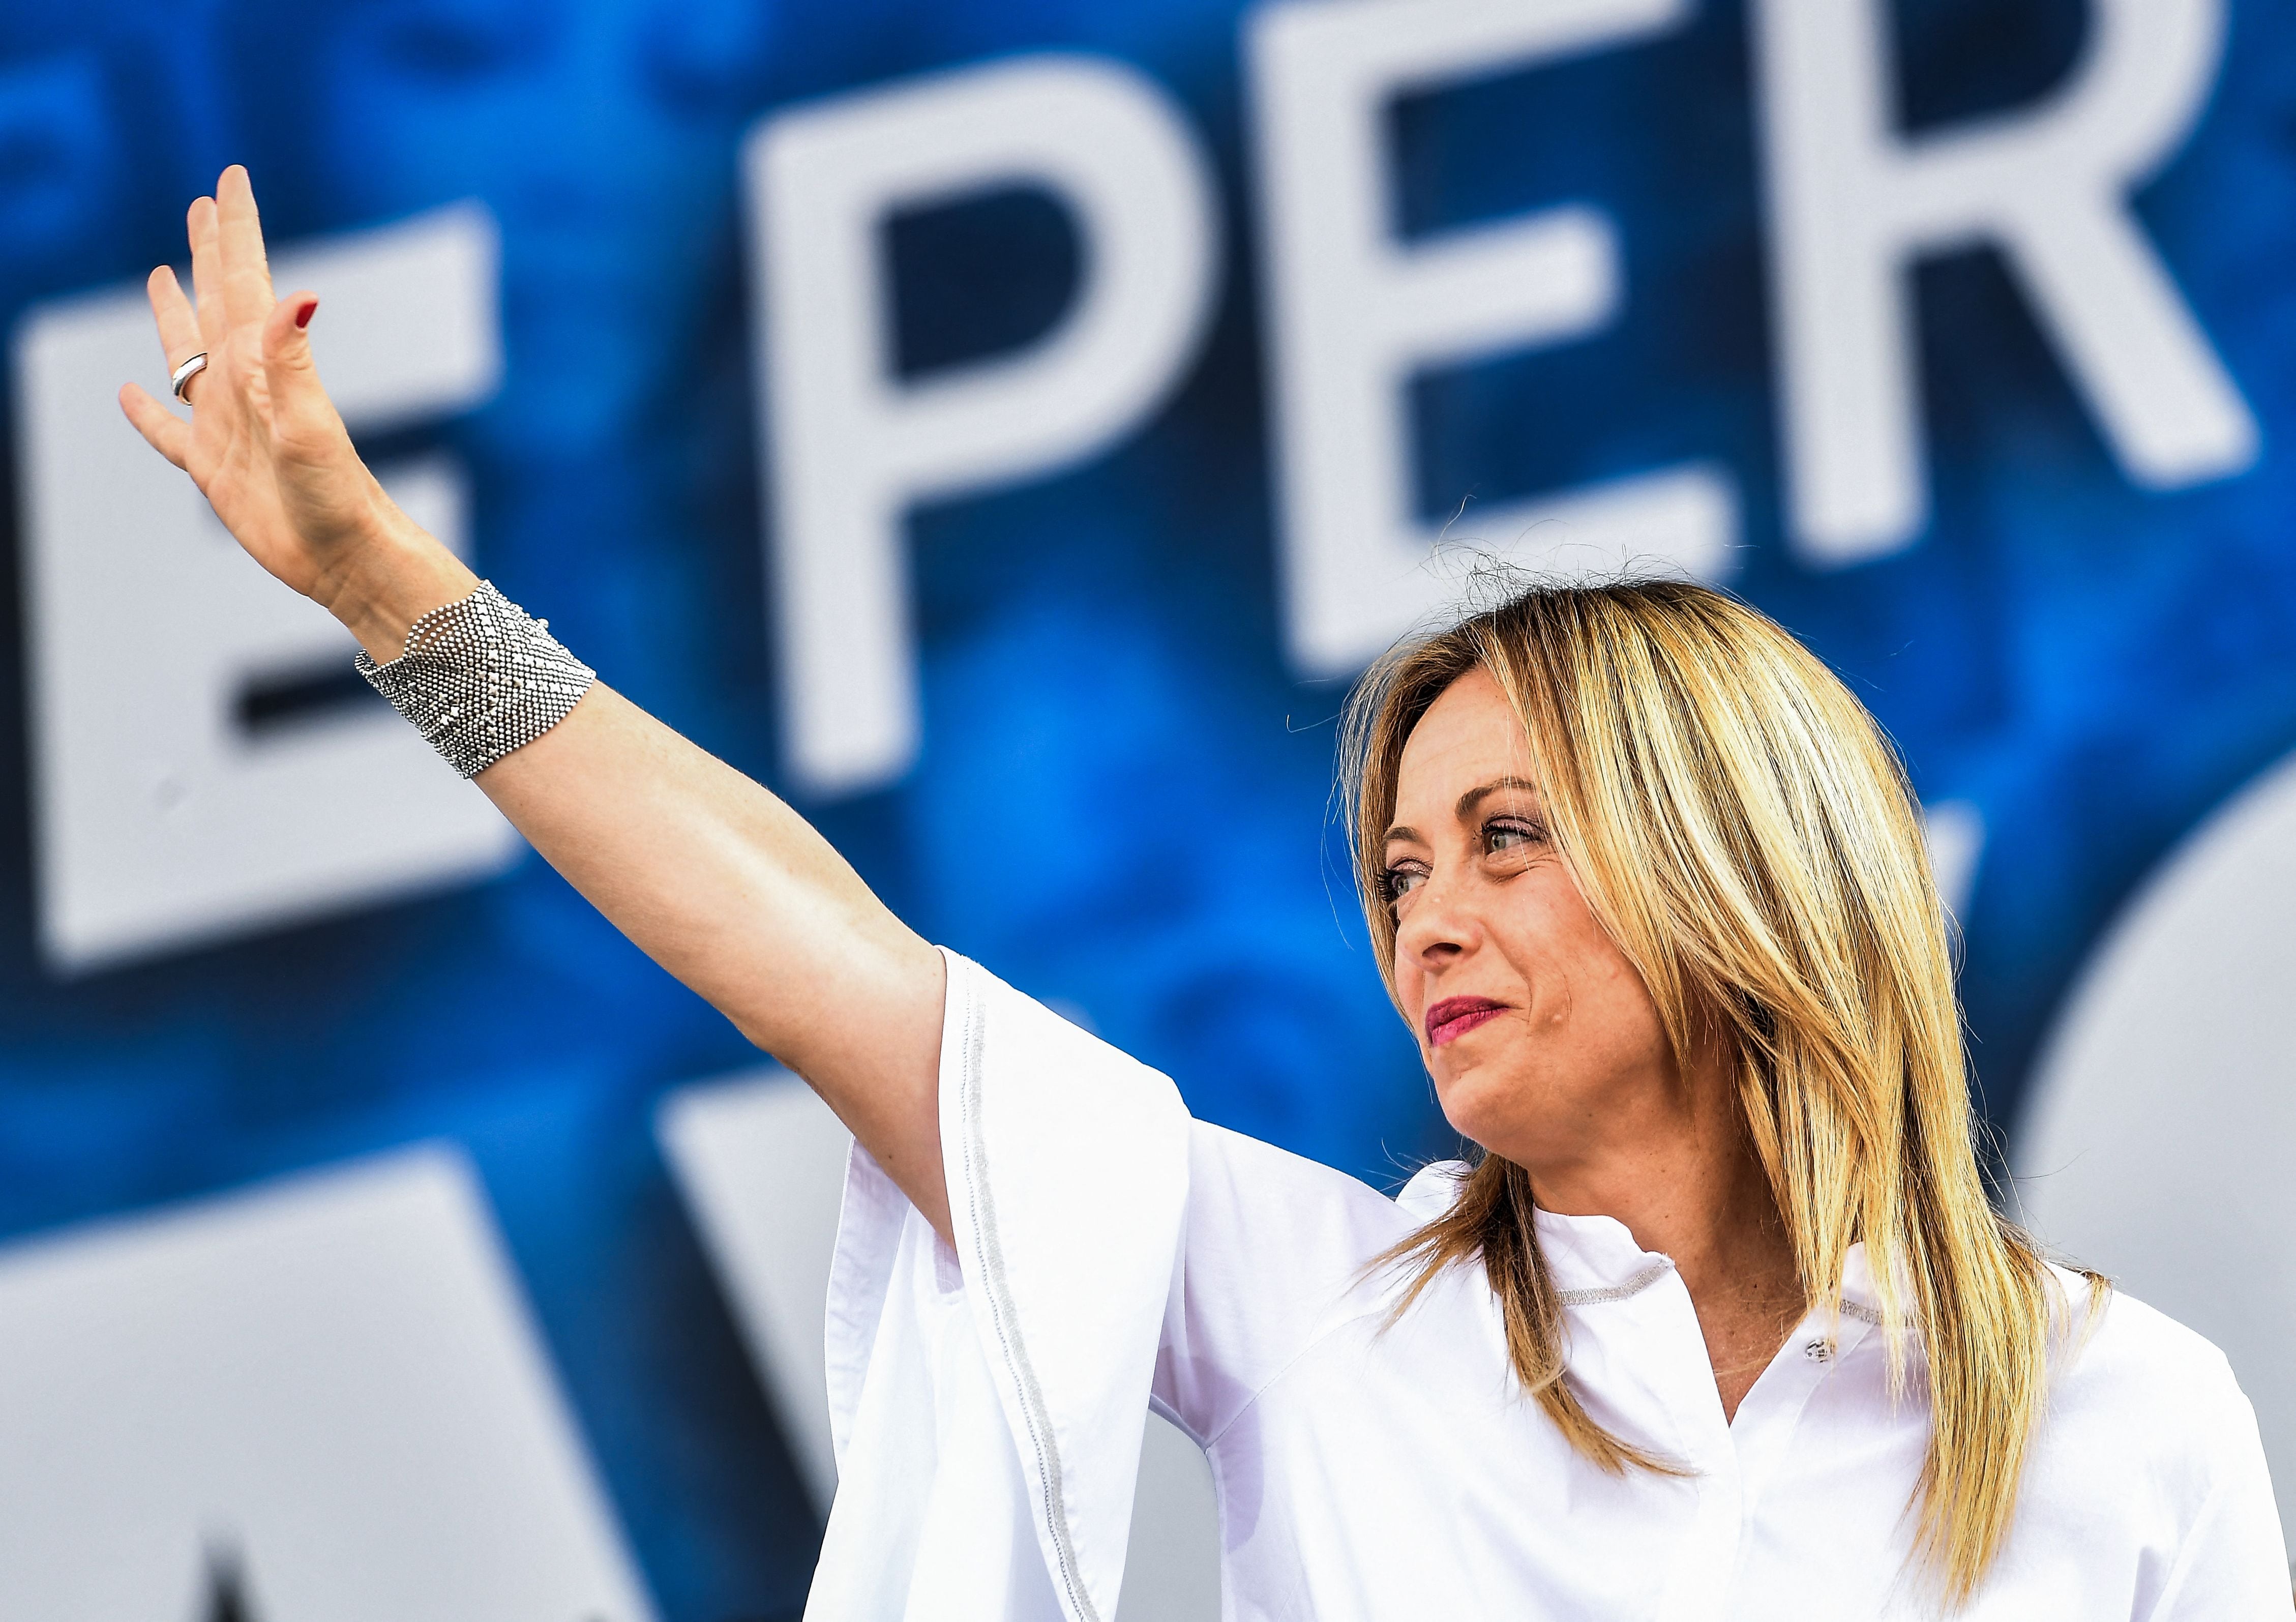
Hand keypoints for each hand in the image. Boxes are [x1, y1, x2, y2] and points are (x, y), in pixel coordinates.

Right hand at [118, 165, 473, 657]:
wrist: (345, 557)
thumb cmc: (337, 494)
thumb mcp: (311, 423)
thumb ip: (294, 359)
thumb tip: (299, 293)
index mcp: (263, 367)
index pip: (244, 281)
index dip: (235, 231)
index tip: (230, 179)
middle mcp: (243, 387)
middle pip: (216, 302)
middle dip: (209, 252)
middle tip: (201, 204)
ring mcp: (226, 425)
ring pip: (187, 354)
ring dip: (174, 313)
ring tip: (162, 273)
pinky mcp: (212, 468)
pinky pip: (167, 432)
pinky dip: (144, 412)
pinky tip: (129, 392)